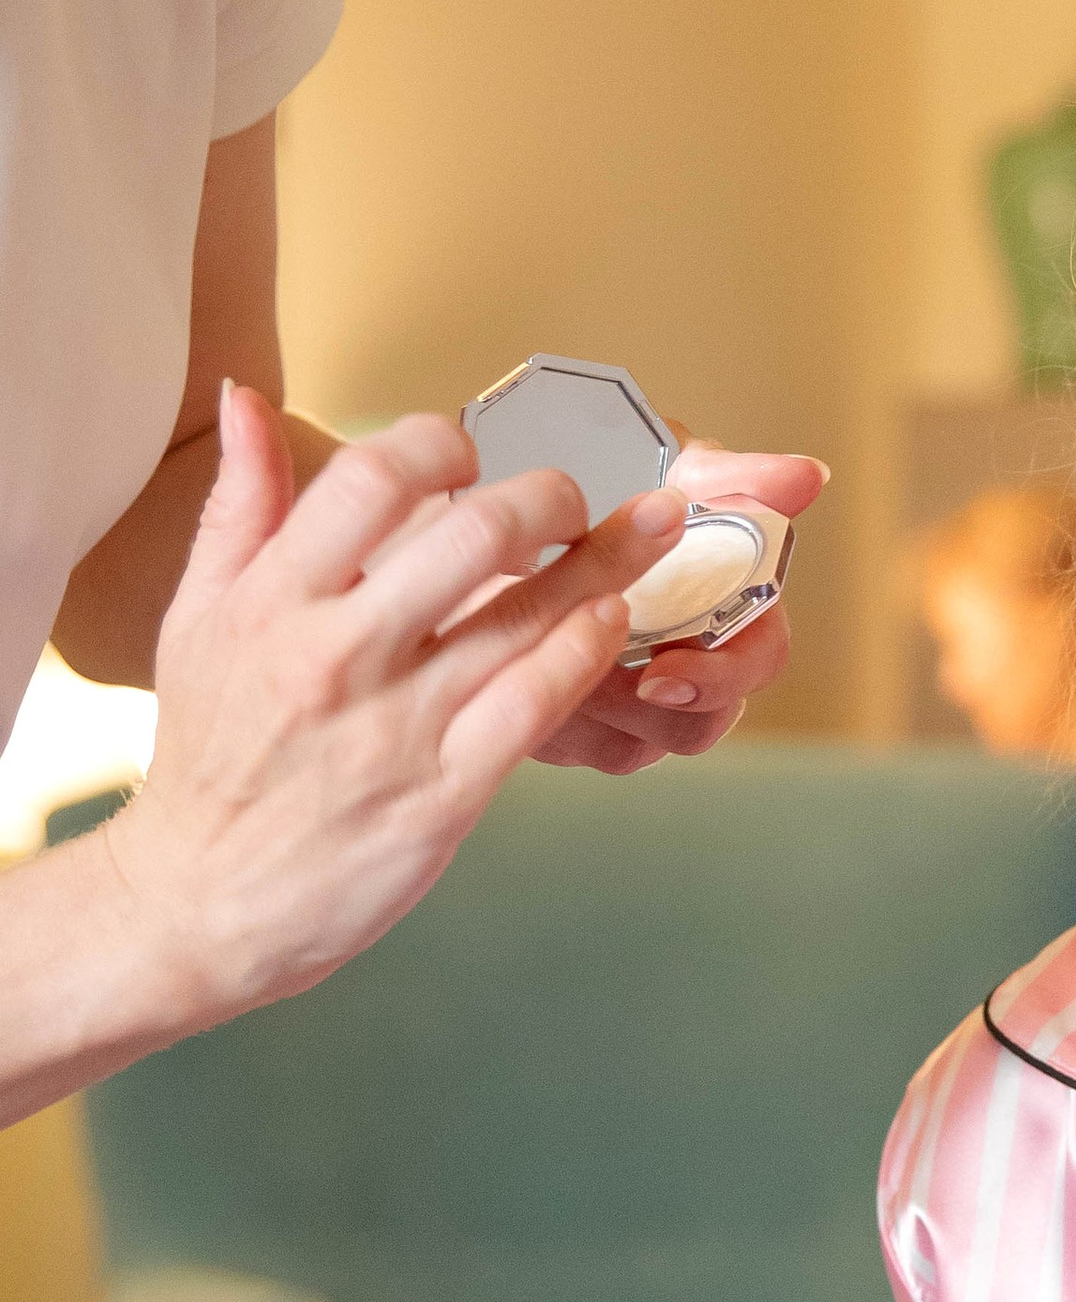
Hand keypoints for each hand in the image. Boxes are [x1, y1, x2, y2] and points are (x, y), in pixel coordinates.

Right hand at [100, 384, 691, 1025]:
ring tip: (652, 528)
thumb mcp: (198, 619)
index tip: (471, 450)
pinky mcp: (443, 794)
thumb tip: (249, 401)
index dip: (440, 444)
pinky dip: (585, 652)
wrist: (200, 901)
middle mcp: (334, 655)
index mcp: (272, 601)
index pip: (373, 480)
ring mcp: (394, 727)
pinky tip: (614, 619)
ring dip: (603, 563)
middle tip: (575, 495)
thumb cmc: (209, 755)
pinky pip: (535, 704)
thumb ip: (239, 507)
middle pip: (471, 536)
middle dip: (546, 497)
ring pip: (522, 617)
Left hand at [529, 438, 829, 773]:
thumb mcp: (673, 466)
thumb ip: (738, 478)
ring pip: (632, 747)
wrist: (522, 505)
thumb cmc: (615, 482)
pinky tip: (514, 668)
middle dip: (646, 709)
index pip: (758, 662)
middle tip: (590, 677)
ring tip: (538, 659)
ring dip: (589, 707)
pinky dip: (544, 710)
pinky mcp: (578, 730)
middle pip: (699, 725)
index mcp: (733, 612)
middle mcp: (693, 669)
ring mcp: (635, 709)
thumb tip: (809, 475)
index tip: (665, 670)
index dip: (722, 676)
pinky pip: (571, 749)